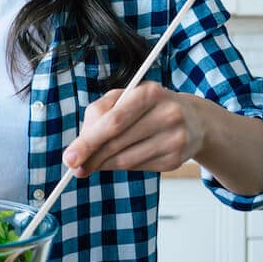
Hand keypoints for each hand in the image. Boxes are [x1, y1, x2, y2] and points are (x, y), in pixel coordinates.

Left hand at [62, 81, 204, 176]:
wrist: (193, 119)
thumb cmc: (148, 106)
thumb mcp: (123, 98)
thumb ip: (97, 116)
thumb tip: (79, 148)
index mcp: (150, 93)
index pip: (113, 121)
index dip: (88, 142)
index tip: (69, 158)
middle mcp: (167, 115)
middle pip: (118, 143)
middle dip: (92, 157)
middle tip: (75, 167)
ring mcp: (175, 139)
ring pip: (126, 160)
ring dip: (105, 164)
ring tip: (96, 162)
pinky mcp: (176, 160)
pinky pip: (138, 168)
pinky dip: (124, 166)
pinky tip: (124, 156)